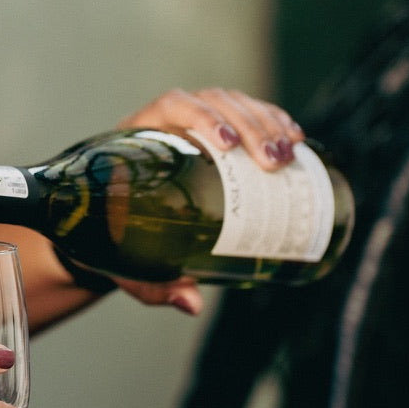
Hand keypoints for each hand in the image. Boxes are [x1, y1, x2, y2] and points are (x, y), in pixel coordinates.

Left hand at [111, 88, 304, 312]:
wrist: (113, 232)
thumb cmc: (115, 245)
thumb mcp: (130, 264)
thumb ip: (155, 285)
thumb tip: (192, 304)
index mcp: (136, 140)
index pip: (171, 106)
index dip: (201, 116)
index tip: (227, 144)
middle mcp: (165, 123)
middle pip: (212, 103)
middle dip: (249, 126)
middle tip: (274, 162)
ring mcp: (192, 124)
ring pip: (234, 104)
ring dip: (266, 122)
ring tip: (289, 153)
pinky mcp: (216, 135)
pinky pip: (247, 114)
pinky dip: (273, 120)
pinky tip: (295, 139)